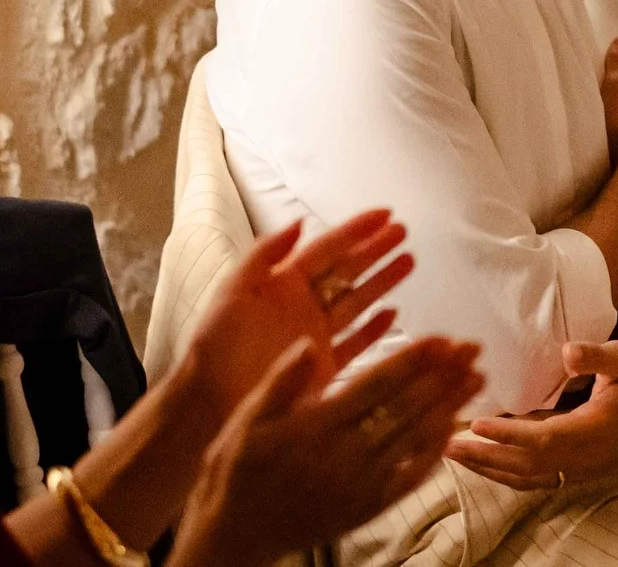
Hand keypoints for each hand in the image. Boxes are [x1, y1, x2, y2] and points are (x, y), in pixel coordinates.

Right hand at [169, 337, 483, 566]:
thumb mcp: (244, 421)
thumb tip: (308, 343)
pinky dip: (435, 452)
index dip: (413, 360)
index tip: (442, 337)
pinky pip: (410, 478)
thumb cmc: (234, 472)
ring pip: (415, 439)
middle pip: (406, 408)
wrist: (234, 537)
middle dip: (443, 376)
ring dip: (449, 406)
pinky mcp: (367, 508)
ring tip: (477, 378)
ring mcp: (360, 485)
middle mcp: (344, 457)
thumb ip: (280, 382)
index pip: (376, 385)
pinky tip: (454, 428)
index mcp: (315, 427)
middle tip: (473, 348)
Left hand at [175, 211, 412, 418]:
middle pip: (348, 271)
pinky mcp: (322, 368)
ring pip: (357, 301)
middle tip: (405, 232)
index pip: (327, 249)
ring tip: (409, 261)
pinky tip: (393, 314)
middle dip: (376, 250)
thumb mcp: (232, 292)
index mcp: (283, 283)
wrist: (208, 403)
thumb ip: (264, 255)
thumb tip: (300, 222)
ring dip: (382, 281)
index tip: (386, 214)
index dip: (357, 230)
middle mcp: (303, 306)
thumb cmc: (216, 346)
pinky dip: (375, 329)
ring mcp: (315, 336)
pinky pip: (355, 343)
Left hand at [445, 340, 617, 490]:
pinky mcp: (574, 468)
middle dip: (486, 456)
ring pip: (528, 477)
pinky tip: (481, 463)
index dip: (509, 435)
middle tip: (447, 443)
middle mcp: (586, 456)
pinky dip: (504, 474)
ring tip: (453, 454)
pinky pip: (535, 479)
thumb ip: (599, 355)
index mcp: (596, 429)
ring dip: (489, 469)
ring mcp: (580, 467)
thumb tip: (568, 353)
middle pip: (528, 464)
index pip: (546, 438)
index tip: (477, 424)